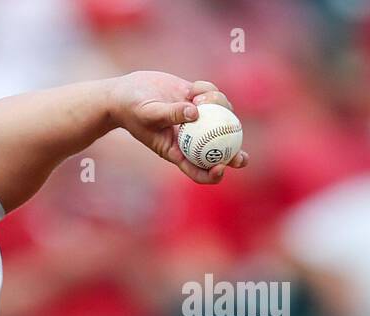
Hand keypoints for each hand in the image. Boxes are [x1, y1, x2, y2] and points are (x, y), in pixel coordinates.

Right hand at [107, 71, 248, 183]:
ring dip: (221, 107)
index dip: (212, 174)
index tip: (221, 167)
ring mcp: (196, 119)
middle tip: (243, 157)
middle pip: (218, 151)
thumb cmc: (131, 109)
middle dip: (234, 156)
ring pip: (221, 118)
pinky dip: (209, 90)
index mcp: (176, 150)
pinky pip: (214, 97)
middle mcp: (190, 137)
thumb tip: (196, 113)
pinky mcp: (197, 100)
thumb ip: (170, 114)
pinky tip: (194, 87)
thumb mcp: (148, 113)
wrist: (126, 92)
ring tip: (201, 97)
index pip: (196, 169)